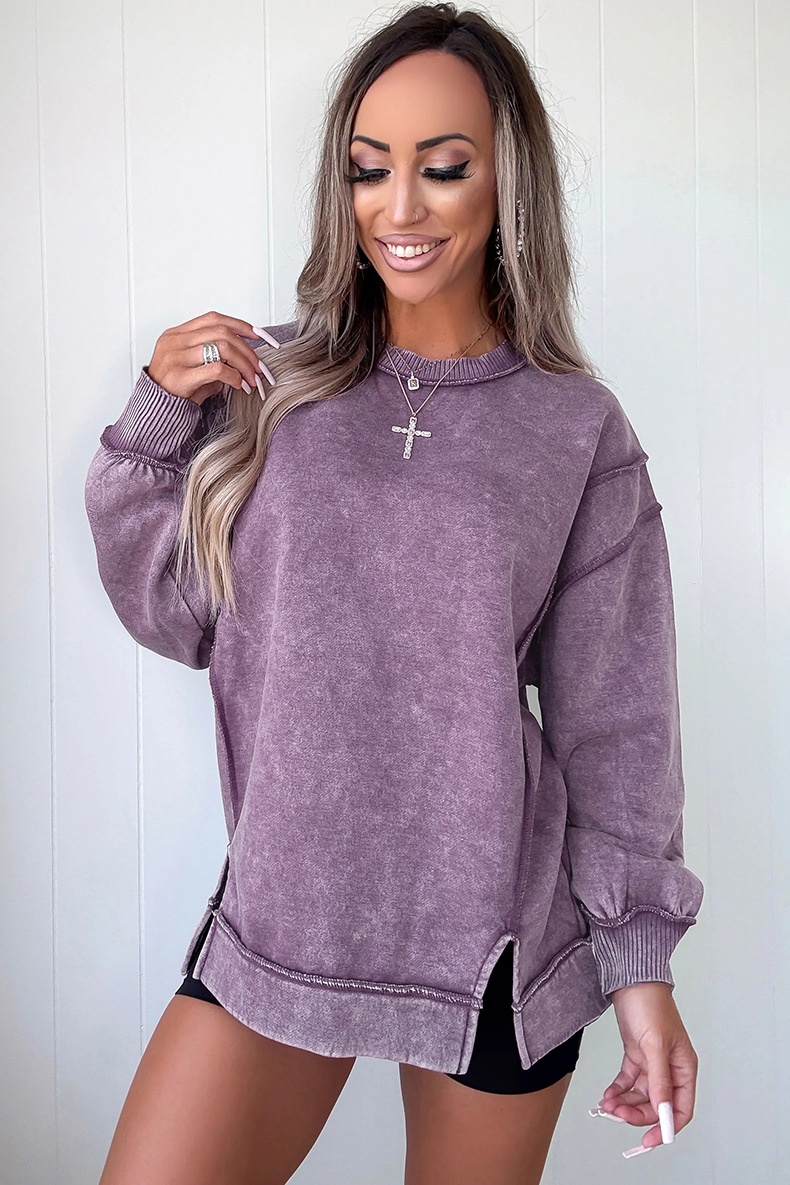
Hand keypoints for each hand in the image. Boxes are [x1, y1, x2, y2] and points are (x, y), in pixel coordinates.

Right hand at [147, 310, 271, 405]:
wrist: (153, 414)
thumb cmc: (175, 391)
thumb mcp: (193, 367)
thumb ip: (213, 356)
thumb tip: (245, 355)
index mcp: (176, 334)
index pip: (214, 319)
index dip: (239, 325)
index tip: (258, 335)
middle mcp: (175, 341)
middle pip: (222, 332)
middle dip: (247, 350)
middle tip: (258, 367)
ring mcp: (176, 357)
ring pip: (222, 347)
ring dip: (244, 363)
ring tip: (252, 379)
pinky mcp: (180, 376)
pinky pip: (216, 369)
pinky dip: (233, 376)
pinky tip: (238, 385)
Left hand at [592, 981, 697, 1157]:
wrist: (630, 979)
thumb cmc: (650, 1004)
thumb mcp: (655, 1045)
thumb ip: (659, 1080)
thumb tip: (663, 1110)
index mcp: (684, 1067)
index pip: (681, 1109)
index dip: (666, 1127)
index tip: (649, 1140)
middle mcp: (670, 1068)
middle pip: (657, 1105)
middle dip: (637, 1113)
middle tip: (618, 1114)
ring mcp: (652, 1062)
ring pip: (640, 1095)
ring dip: (624, 1102)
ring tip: (608, 1104)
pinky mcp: (636, 1055)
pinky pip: (628, 1081)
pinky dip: (618, 1090)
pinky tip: (608, 1095)